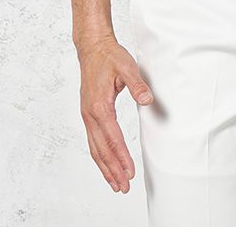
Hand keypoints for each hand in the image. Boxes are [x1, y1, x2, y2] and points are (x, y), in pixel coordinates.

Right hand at [76, 34, 153, 192]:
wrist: (92, 48)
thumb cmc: (109, 57)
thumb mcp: (127, 66)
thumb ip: (138, 84)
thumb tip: (148, 99)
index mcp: (99, 106)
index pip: (113, 138)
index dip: (122, 157)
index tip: (130, 172)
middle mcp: (90, 114)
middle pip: (102, 149)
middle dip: (113, 169)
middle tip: (124, 187)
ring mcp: (87, 115)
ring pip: (95, 148)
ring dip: (105, 167)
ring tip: (115, 184)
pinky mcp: (88, 114)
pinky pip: (93, 141)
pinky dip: (99, 156)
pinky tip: (105, 164)